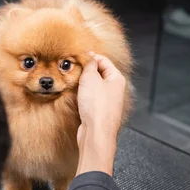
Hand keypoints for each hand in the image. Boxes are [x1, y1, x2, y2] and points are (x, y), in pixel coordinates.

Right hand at [76, 53, 126, 175]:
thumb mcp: (90, 79)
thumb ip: (90, 65)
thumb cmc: (97, 107)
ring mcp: (108, 102)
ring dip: (83, 84)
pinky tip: (75, 97)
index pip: (104, 61)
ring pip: (94, 87)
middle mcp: (114, 90)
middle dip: (87, 71)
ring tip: (73, 82)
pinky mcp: (99, 112)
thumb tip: (90, 57)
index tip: (79, 56)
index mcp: (116, 79)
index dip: (91, 57)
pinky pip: (90, 99)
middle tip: (74, 68)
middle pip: (100, 74)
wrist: (96, 133)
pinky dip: (82, 96)